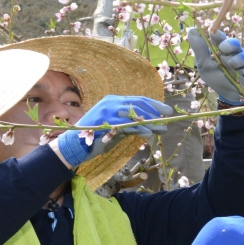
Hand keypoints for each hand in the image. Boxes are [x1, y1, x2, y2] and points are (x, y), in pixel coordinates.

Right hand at [56, 95, 171, 166]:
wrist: (75, 145)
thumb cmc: (98, 137)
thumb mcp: (119, 127)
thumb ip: (133, 124)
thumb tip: (154, 126)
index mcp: (113, 100)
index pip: (138, 99)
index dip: (154, 104)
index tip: (167, 110)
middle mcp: (111, 102)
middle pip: (139, 104)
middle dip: (156, 111)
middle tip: (168, 118)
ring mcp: (107, 111)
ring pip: (135, 114)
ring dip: (151, 122)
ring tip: (162, 128)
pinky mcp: (105, 122)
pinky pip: (127, 124)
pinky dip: (140, 129)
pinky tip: (148, 134)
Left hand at [187, 27, 243, 104]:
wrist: (225, 93)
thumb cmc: (214, 75)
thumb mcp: (203, 63)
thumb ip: (199, 48)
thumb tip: (191, 29)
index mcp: (221, 48)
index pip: (220, 37)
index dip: (217, 34)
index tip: (212, 33)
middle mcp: (233, 53)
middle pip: (234, 43)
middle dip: (229, 44)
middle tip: (223, 49)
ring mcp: (243, 63)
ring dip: (237, 59)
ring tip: (231, 64)